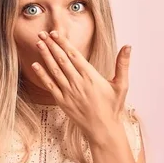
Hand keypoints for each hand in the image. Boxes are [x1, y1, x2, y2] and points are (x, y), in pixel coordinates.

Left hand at [31, 30, 130, 144]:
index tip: (55, 33)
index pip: (74, 55)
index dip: (63, 43)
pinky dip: (42, 74)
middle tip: (41, 33)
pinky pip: (50, 85)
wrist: (103, 130)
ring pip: (54, 70)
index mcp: (91, 76)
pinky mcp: (62, 102)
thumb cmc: (113, 107)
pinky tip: (35, 65)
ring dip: (45, 55)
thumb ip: (123, 64)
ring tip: (38, 43)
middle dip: (51, 45)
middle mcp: (78, 82)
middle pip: (61, 59)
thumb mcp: (122, 85)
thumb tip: (128, 46)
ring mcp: (68, 92)